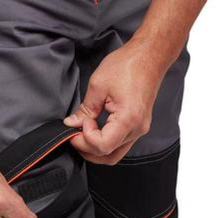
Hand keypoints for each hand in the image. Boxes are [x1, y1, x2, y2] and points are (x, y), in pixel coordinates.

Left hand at [64, 39, 164, 164]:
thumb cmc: (129, 65)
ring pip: (114, 155)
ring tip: (83, 135)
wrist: (150, 56)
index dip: (85, 139)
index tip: (78, 124)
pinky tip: (95, 133)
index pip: (102, 145)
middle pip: (108, 156)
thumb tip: (72, 124)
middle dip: (87, 149)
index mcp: (128, 119)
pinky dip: (105, 144)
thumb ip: (84, 109)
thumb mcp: (99, 84)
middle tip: (75, 134)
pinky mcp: (138, 127)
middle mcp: (136, 129)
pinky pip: (120, 146)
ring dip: (95, 150)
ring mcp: (139, 130)